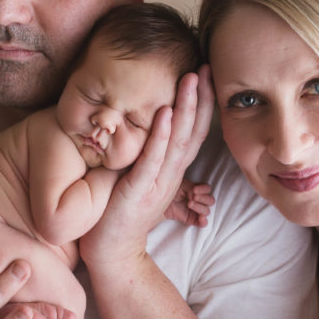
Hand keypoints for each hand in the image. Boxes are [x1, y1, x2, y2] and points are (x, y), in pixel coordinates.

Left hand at [79, 66, 212, 270]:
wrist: (112, 253)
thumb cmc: (120, 213)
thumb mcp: (140, 178)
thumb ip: (148, 156)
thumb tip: (148, 127)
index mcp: (171, 170)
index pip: (192, 131)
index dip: (201, 103)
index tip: (204, 74)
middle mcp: (171, 174)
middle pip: (193, 130)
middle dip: (200, 97)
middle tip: (205, 66)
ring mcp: (158, 182)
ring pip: (178, 140)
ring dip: (186, 108)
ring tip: (190, 78)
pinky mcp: (140, 190)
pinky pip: (153, 159)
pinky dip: (161, 135)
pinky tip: (165, 113)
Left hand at [164, 179, 214, 227]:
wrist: (159, 200)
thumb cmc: (169, 191)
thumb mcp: (180, 184)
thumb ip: (191, 186)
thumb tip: (197, 189)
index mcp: (197, 190)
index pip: (208, 189)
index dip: (204, 189)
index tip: (194, 189)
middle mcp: (198, 200)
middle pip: (211, 200)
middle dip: (203, 198)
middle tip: (192, 197)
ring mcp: (195, 210)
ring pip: (207, 211)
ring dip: (200, 207)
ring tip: (189, 204)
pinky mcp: (191, 219)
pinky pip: (202, 223)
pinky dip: (204, 221)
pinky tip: (200, 218)